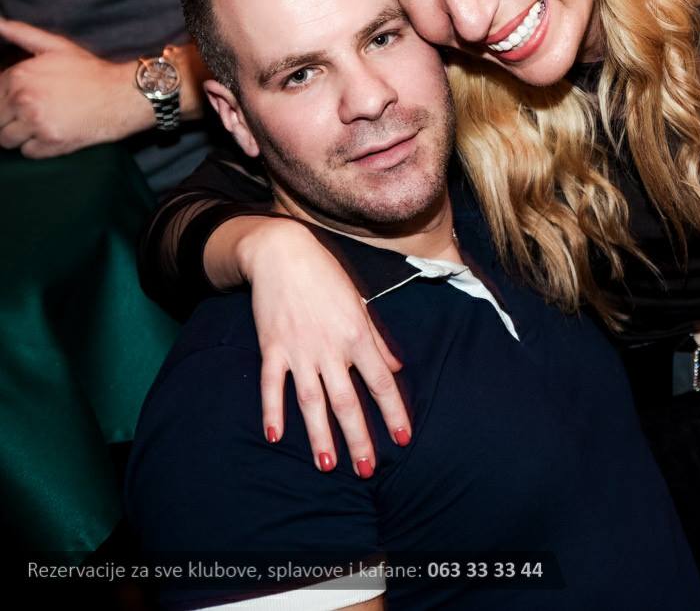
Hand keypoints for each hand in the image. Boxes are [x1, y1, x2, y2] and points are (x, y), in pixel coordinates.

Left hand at [0, 18, 153, 156]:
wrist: (124, 95)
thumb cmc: (91, 71)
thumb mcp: (57, 46)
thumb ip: (22, 33)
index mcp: (19, 76)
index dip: (7, 99)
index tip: (26, 100)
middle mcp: (23, 100)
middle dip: (11, 118)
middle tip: (35, 114)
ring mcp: (36, 123)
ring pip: (7, 139)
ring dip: (21, 136)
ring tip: (42, 126)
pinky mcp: (51, 143)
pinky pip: (27, 152)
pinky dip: (38, 148)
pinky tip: (53, 135)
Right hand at [237, 218, 410, 477]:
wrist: (283, 253)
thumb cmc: (327, 276)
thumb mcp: (361, 303)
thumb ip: (378, 339)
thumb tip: (395, 368)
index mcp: (358, 337)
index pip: (382, 384)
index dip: (393, 413)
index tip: (402, 440)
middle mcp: (331, 349)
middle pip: (348, 402)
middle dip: (359, 439)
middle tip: (367, 470)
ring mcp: (299, 351)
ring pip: (312, 402)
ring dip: (320, 435)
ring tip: (328, 465)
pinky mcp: (272, 348)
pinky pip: (272, 386)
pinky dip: (272, 411)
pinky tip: (275, 437)